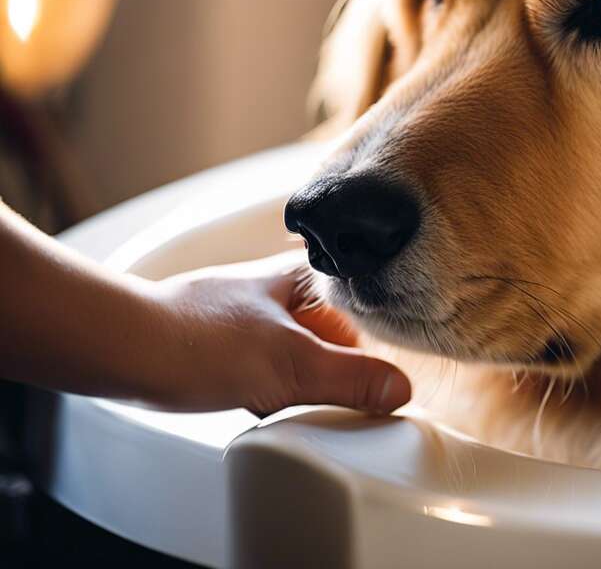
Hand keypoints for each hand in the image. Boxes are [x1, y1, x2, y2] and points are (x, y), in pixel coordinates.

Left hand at [145, 251, 410, 415]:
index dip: (373, 341)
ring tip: (290, 398)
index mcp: (302, 277)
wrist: (120, 348)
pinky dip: (268, 388)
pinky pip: (264, 367)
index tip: (379, 375)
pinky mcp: (220, 342)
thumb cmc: (197, 339)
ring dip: (298, 380)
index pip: (361, 306)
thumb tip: (399, 389)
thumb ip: (352, 379)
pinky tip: (261, 404)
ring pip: (296, 352)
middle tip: (328, 392)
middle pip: (330, 333)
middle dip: (333, 367)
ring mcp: (246, 316)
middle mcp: (276, 290)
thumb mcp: (292, 365)